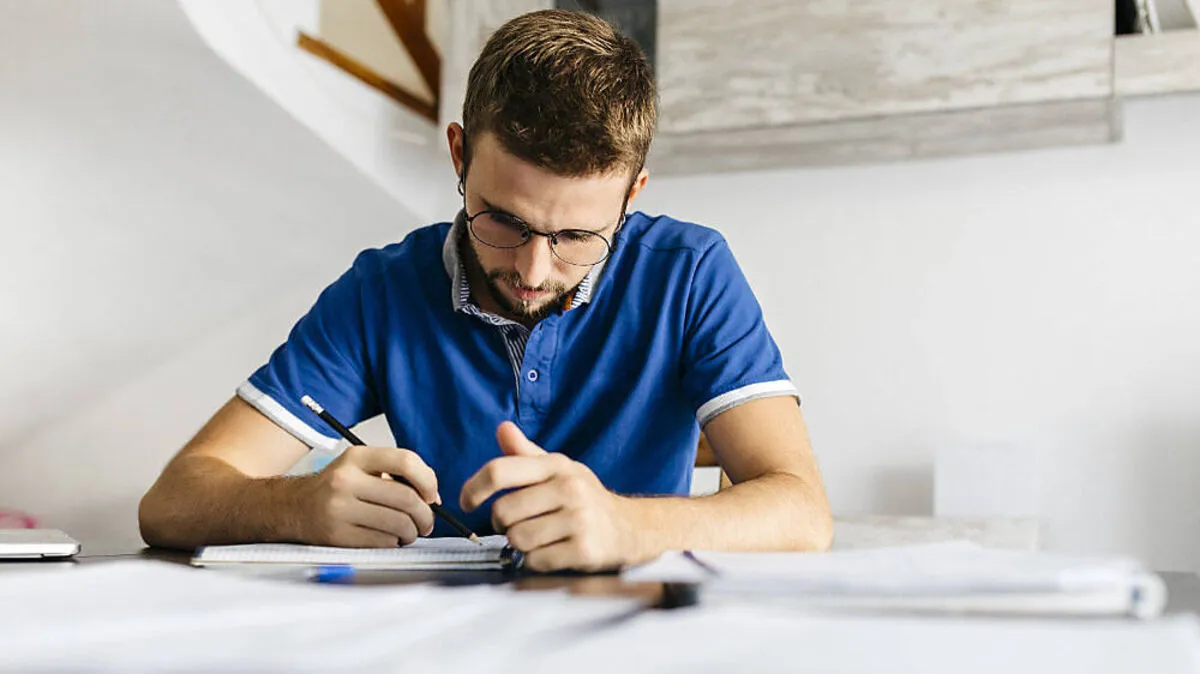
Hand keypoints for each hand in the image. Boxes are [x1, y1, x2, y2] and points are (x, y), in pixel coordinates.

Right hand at [296, 445, 438, 546]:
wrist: (292, 507)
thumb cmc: (336, 488)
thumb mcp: (361, 467)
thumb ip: (396, 474)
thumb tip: (432, 498)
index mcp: (357, 457)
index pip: (406, 461)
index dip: (428, 480)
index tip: (431, 495)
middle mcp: (346, 480)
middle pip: (407, 498)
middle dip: (426, 515)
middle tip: (426, 522)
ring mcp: (340, 509)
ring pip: (398, 524)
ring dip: (412, 533)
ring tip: (408, 532)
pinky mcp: (337, 535)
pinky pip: (383, 542)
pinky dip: (394, 543)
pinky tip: (389, 539)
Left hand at [460, 422, 640, 571]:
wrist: (630, 528)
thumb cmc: (584, 498)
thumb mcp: (558, 470)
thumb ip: (525, 453)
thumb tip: (502, 429)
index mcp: (556, 466)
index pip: (500, 470)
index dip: (473, 487)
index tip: (467, 501)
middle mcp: (569, 489)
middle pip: (503, 512)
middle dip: (503, 523)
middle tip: (518, 523)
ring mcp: (579, 520)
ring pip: (517, 539)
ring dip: (521, 544)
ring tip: (539, 537)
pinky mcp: (584, 550)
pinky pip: (536, 561)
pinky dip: (536, 561)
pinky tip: (552, 552)